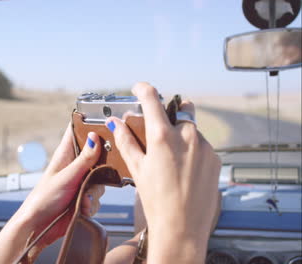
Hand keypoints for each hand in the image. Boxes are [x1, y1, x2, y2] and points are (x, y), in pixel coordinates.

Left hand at [15, 125, 103, 258]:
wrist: (40, 227)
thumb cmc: (43, 198)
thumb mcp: (66, 177)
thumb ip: (83, 159)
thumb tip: (94, 137)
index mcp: (65, 154)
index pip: (77, 130)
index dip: (90, 124)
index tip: (105, 125)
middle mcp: (74, 165)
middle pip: (98, 156)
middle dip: (100, 168)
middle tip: (95, 176)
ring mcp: (80, 181)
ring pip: (101, 179)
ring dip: (94, 191)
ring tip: (82, 198)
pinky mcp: (84, 197)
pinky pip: (98, 197)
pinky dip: (91, 204)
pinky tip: (81, 207)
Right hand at [105, 83, 220, 263]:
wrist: (182, 228)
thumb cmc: (156, 200)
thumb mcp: (137, 168)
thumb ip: (126, 141)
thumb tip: (115, 123)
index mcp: (162, 136)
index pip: (152, 99)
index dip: (143, 89)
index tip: (139, 88)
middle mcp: (187, 136)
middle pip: (182, 107)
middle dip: (172, 110)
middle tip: (161, 125)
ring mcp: (204, 147)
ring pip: (192, 128)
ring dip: (182, 134)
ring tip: (172, 159)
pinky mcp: (215, 158)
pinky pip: (203, 145)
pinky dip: (193, 150)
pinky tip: (184, 170)